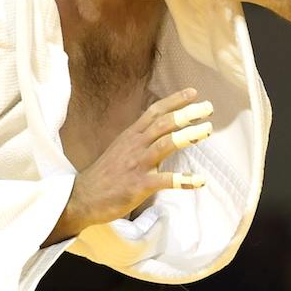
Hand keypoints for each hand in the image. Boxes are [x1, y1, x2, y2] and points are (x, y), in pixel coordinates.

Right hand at [47, 88, 212, 243]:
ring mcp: (137, 164)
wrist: (82, 198)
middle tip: (208, 107)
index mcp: (131, 135)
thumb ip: (141, 137)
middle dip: (187, 113)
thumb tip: (163, 127)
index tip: (193, 92)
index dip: (174, 101)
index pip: (154, 112)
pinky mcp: (138, 185)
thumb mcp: (122, 148)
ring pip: (164, 144)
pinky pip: (164, 180)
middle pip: (163, 124)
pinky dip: (183, 180)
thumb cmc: (106, 173)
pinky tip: (200, 180)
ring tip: (207, 130)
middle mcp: (135, 145)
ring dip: (187, 136)